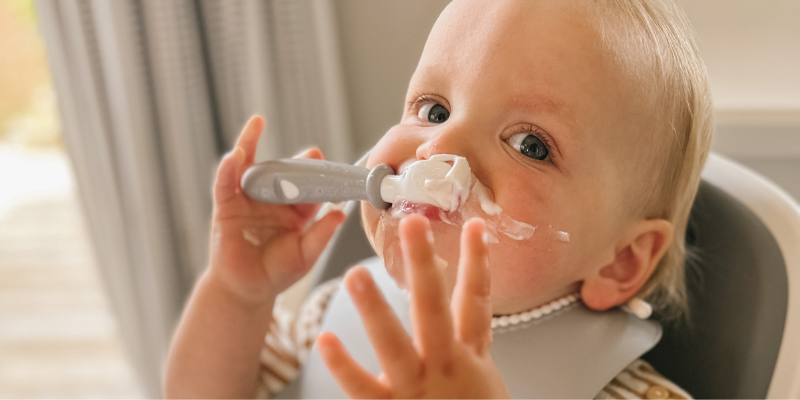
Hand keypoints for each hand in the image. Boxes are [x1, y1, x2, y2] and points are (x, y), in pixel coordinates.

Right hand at [209, 116, 345, 303]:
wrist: (246, 291)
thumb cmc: (276, 273)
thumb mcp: (305, 255)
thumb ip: (321, 235)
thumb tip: (341, 215)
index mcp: (295, 210)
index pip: (308, 187)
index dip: (319, 176)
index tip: (333, 169)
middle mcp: (271, 200)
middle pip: (282, 171)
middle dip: (296, 161)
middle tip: (313, 154)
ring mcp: (248, 201)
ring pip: (249, 167)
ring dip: (249, 143)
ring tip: (256, 124)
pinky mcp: (226, 207)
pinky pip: (225, 184)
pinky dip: (228, 168)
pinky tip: (234, 155)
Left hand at [317, 215, 509, 398]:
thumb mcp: (483, 381)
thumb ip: (469, 342)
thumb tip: (464, 305)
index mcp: (469, 357)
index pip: (477, 301)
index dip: (478, 262)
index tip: (477, 226)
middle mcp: (446, 367)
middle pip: (436, 309)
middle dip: (423, 266)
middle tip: (411, 226)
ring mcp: (417, 390)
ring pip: (396, 344)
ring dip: (375, 310)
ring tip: (356, 276)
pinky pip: (365, 389)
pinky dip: (345, 366)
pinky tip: (325, 341)